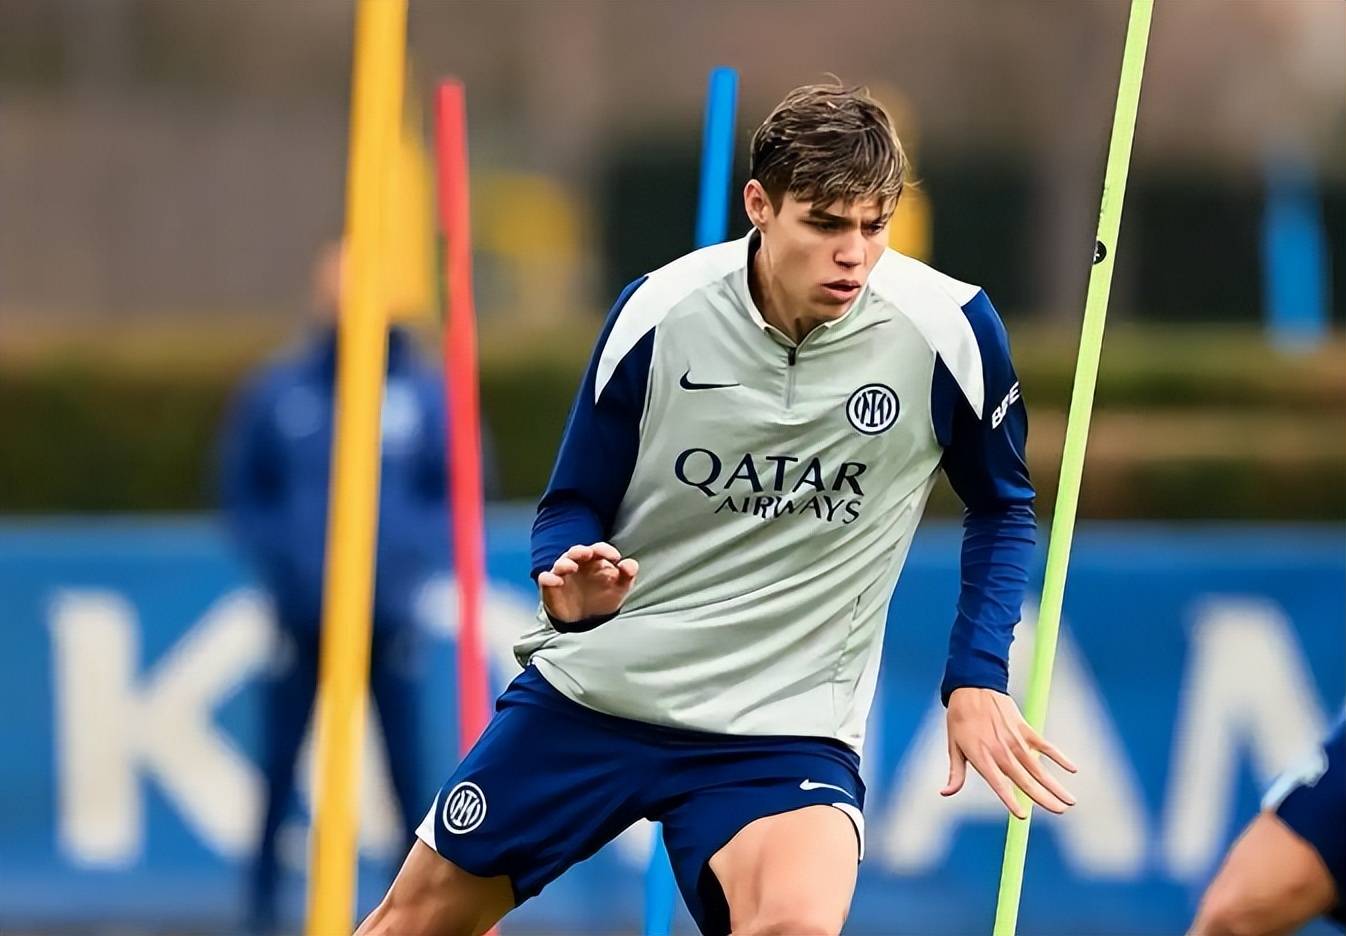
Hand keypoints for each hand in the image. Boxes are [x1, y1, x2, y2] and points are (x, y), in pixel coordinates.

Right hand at [537, 542, 638, 623]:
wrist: (587, 619)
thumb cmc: (603, 596)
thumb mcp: (619, 588)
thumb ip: (627, 575)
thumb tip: (631, 564)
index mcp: (595, 560)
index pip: (598, 549)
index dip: (605, 550)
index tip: (615, 557)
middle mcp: (578, 563)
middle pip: (577, 551)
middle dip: (581, 551)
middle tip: (588, 553)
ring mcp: (563, 574)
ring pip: (561, 563)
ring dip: (565, 563)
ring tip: (572, 567)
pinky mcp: (551, 587)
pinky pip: (546, 579)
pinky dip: (549, 578)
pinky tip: (556, 581)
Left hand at [942, 687, 1077, 818]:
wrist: (972, 686)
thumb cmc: (960, 718)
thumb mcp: (953, 746)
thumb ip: (956, 773)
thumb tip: (945, 793)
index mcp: (982, 757)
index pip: (999, 785)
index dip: (1010, 801)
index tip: (1023, 816)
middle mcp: (1001, 751)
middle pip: (1025, 780)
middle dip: (1044, 798)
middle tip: (1060, 812)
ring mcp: (1014, 740)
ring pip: (1038, 767)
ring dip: (1055, 785)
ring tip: (1070, 801)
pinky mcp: (1024, 728)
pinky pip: (1045, 746)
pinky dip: (1059, 757)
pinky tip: (1072, 769)